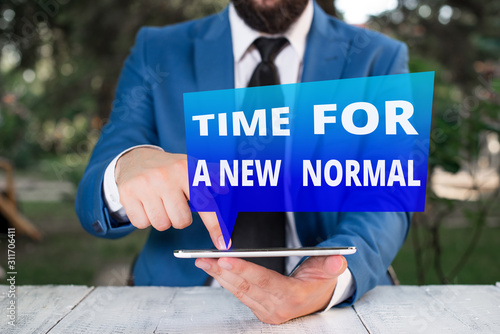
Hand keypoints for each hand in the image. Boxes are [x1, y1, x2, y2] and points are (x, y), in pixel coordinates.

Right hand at [115, 147, 226, 248]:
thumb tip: (227, 190)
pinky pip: (141, 224)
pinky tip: (146, 204)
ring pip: (161, 225)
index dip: (216, 226)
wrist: (136, 158)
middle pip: (181, 221)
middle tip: (175, 204)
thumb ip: (212, 179)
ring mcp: (145, 185)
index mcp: (186, 170)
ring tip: (160, 203)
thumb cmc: (170, 168)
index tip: (223, 244)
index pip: (205, 203)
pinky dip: (145, 219)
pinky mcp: (127, 193)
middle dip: (180, 218)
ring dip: (163, 219)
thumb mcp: (192, 167)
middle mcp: (166, 176)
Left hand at [195, 255, 346, 323]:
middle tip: (205, 258)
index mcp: (293, 297)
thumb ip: (332, 266)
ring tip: (203, 261)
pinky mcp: (258, 307)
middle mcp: (276, 307)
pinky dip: (225, 280)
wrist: (318, 298)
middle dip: (223, 271)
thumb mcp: (330, 272)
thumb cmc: (321, 281)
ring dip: (219, 275)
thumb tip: (338, 260)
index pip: (264, 281)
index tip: (226, 259)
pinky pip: (239, 293)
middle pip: (245, 287)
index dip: (244, 270)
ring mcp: (266, 310)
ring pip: (238, 291)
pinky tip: (214, 269)